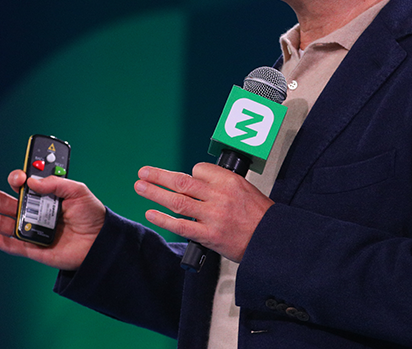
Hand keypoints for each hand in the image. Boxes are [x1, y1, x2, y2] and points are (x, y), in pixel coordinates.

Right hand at [0, 170, 105, 270]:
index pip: (23, 186)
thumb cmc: (93, 215)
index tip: (18, 178)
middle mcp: (35, 212)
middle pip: (6, 202)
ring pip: (3, 221)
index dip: (17, 179)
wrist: (102, 242)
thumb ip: (56, 184)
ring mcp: (32, 230)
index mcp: (45, 197)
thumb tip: (31, 182)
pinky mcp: (33, 248)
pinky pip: (10, 244)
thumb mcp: (78, 191)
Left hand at [134, 163, 272, 262]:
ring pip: (177, 201)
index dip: (188, 173)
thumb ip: (220, 185)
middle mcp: (219, 196)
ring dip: (155, 193)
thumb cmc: (260, 216)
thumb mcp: (245, 189)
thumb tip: (196, 182)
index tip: (183, 178)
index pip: (198, 170)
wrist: (271, 240)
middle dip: (159, 176)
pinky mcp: (208, 236)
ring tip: (140, 187)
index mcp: (229, 181)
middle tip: (143, 172)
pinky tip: (151, 213)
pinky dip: (163, 219)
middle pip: (182, 182)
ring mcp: (213, 216)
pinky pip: (181, 226)